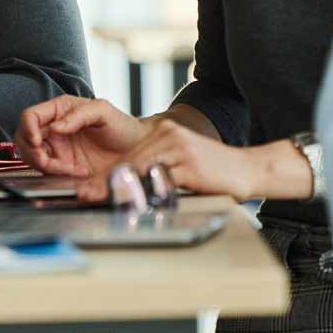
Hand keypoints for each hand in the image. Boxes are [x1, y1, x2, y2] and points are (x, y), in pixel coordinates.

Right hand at [15, 96, 143, 180]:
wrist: (137, 149)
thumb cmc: (122, 125)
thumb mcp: (103, 111)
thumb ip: (78, 115)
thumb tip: (55, 127)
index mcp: (59, 111)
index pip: (30, 116)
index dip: (28, 128)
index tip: (36, 141)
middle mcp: (54, 129)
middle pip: (24, 139)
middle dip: (32, 153)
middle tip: (49, 161)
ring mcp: (57, 149)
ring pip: (32, 158)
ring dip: (47, 167)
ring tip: (71, 169)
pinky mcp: (63, 167)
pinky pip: (48, 173)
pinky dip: (58, 176)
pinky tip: (78, 173)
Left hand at [78, 121, 257, 202]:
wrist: (248, 169)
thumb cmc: (213, 174)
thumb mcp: (179, 167)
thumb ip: (155, 171)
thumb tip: (126, 187)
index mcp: (164, 132)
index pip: (127, 155)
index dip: (105, 174)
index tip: (87, 188)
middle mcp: (168, 134)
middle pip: (127, 160)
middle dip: (104, 181)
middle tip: (84, 194)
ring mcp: (177, 146)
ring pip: (138, 167)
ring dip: (116, 185)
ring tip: (96, 197)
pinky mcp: (187, 162)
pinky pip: (158, 178)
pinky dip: (141, 190)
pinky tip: (128, 199)